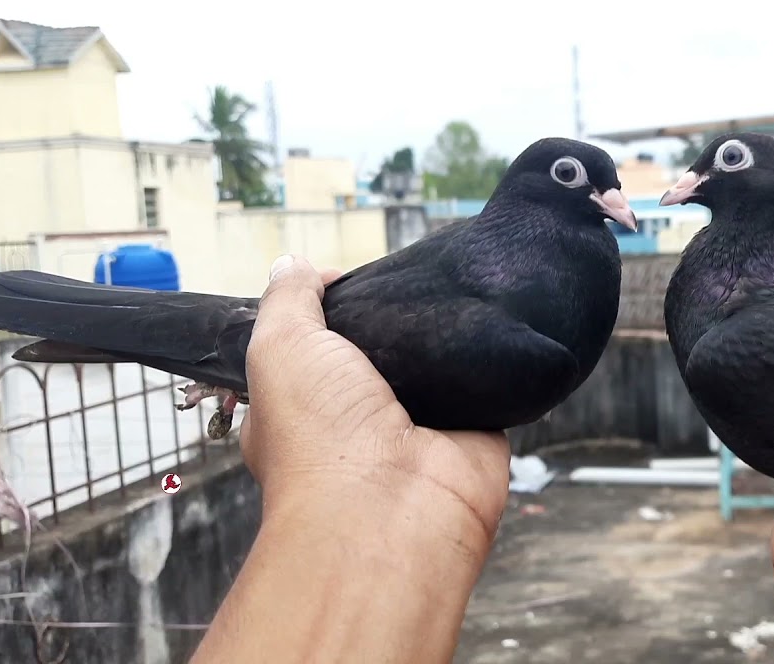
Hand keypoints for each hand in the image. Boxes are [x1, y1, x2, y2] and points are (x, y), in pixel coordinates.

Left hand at [194, 255, 510, 663]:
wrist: (392, 509)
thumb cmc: (319, 437)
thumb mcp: (279, 348)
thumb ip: (287, 301)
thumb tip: (294, 264)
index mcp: (305, 408)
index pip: (315, 348)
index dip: (328, 310)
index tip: (349, 279)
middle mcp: (360, 421)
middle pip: (382, 351)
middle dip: (395, 320)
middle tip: (411, 280)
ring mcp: (420, 428)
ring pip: (436, 364)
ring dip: (445, 337)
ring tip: (456, 292)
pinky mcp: (475, 432)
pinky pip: (486, 384)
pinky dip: (491, 362)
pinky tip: (493, 328)